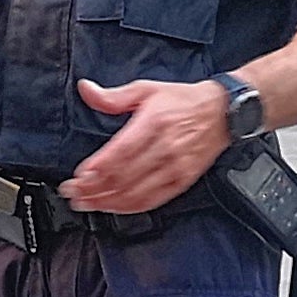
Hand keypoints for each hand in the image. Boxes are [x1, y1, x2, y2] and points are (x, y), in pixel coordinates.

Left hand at [58, 78, 231, 214]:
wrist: (223, 113)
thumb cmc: (183, 100)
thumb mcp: (146, 89)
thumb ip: (113, 96)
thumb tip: (85, 89)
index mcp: (154, 122)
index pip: (121, 151)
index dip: (98, 167)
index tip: (78, 175)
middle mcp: (165, 148)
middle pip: (124, 176)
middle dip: (94, 189)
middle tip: (73, 194)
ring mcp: (176, 168)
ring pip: (136, 193)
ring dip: (108, 202)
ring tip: (86, 203)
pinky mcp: (183, 181)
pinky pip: (153, 200)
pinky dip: (130, 207)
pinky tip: (113, 207)